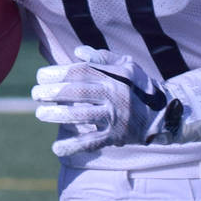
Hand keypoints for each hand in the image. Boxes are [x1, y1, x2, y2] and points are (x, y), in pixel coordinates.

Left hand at [32, 46, 182, 155]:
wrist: (165, 114)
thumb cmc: (142, 86)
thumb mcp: (128, 66)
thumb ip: (103, 58)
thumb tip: (78, 52)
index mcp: (115, 77)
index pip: (81, 72)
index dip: (58, 73)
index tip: (41, 76)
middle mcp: (114, 96)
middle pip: (77, 93)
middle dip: (52, 93)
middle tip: (35, 94)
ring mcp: (115, 118)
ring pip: (81, 117)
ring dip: (58, 116)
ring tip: (40, 113)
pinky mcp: (116, 137)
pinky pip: (92, 143)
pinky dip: (73, 147)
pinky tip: (56, 148)